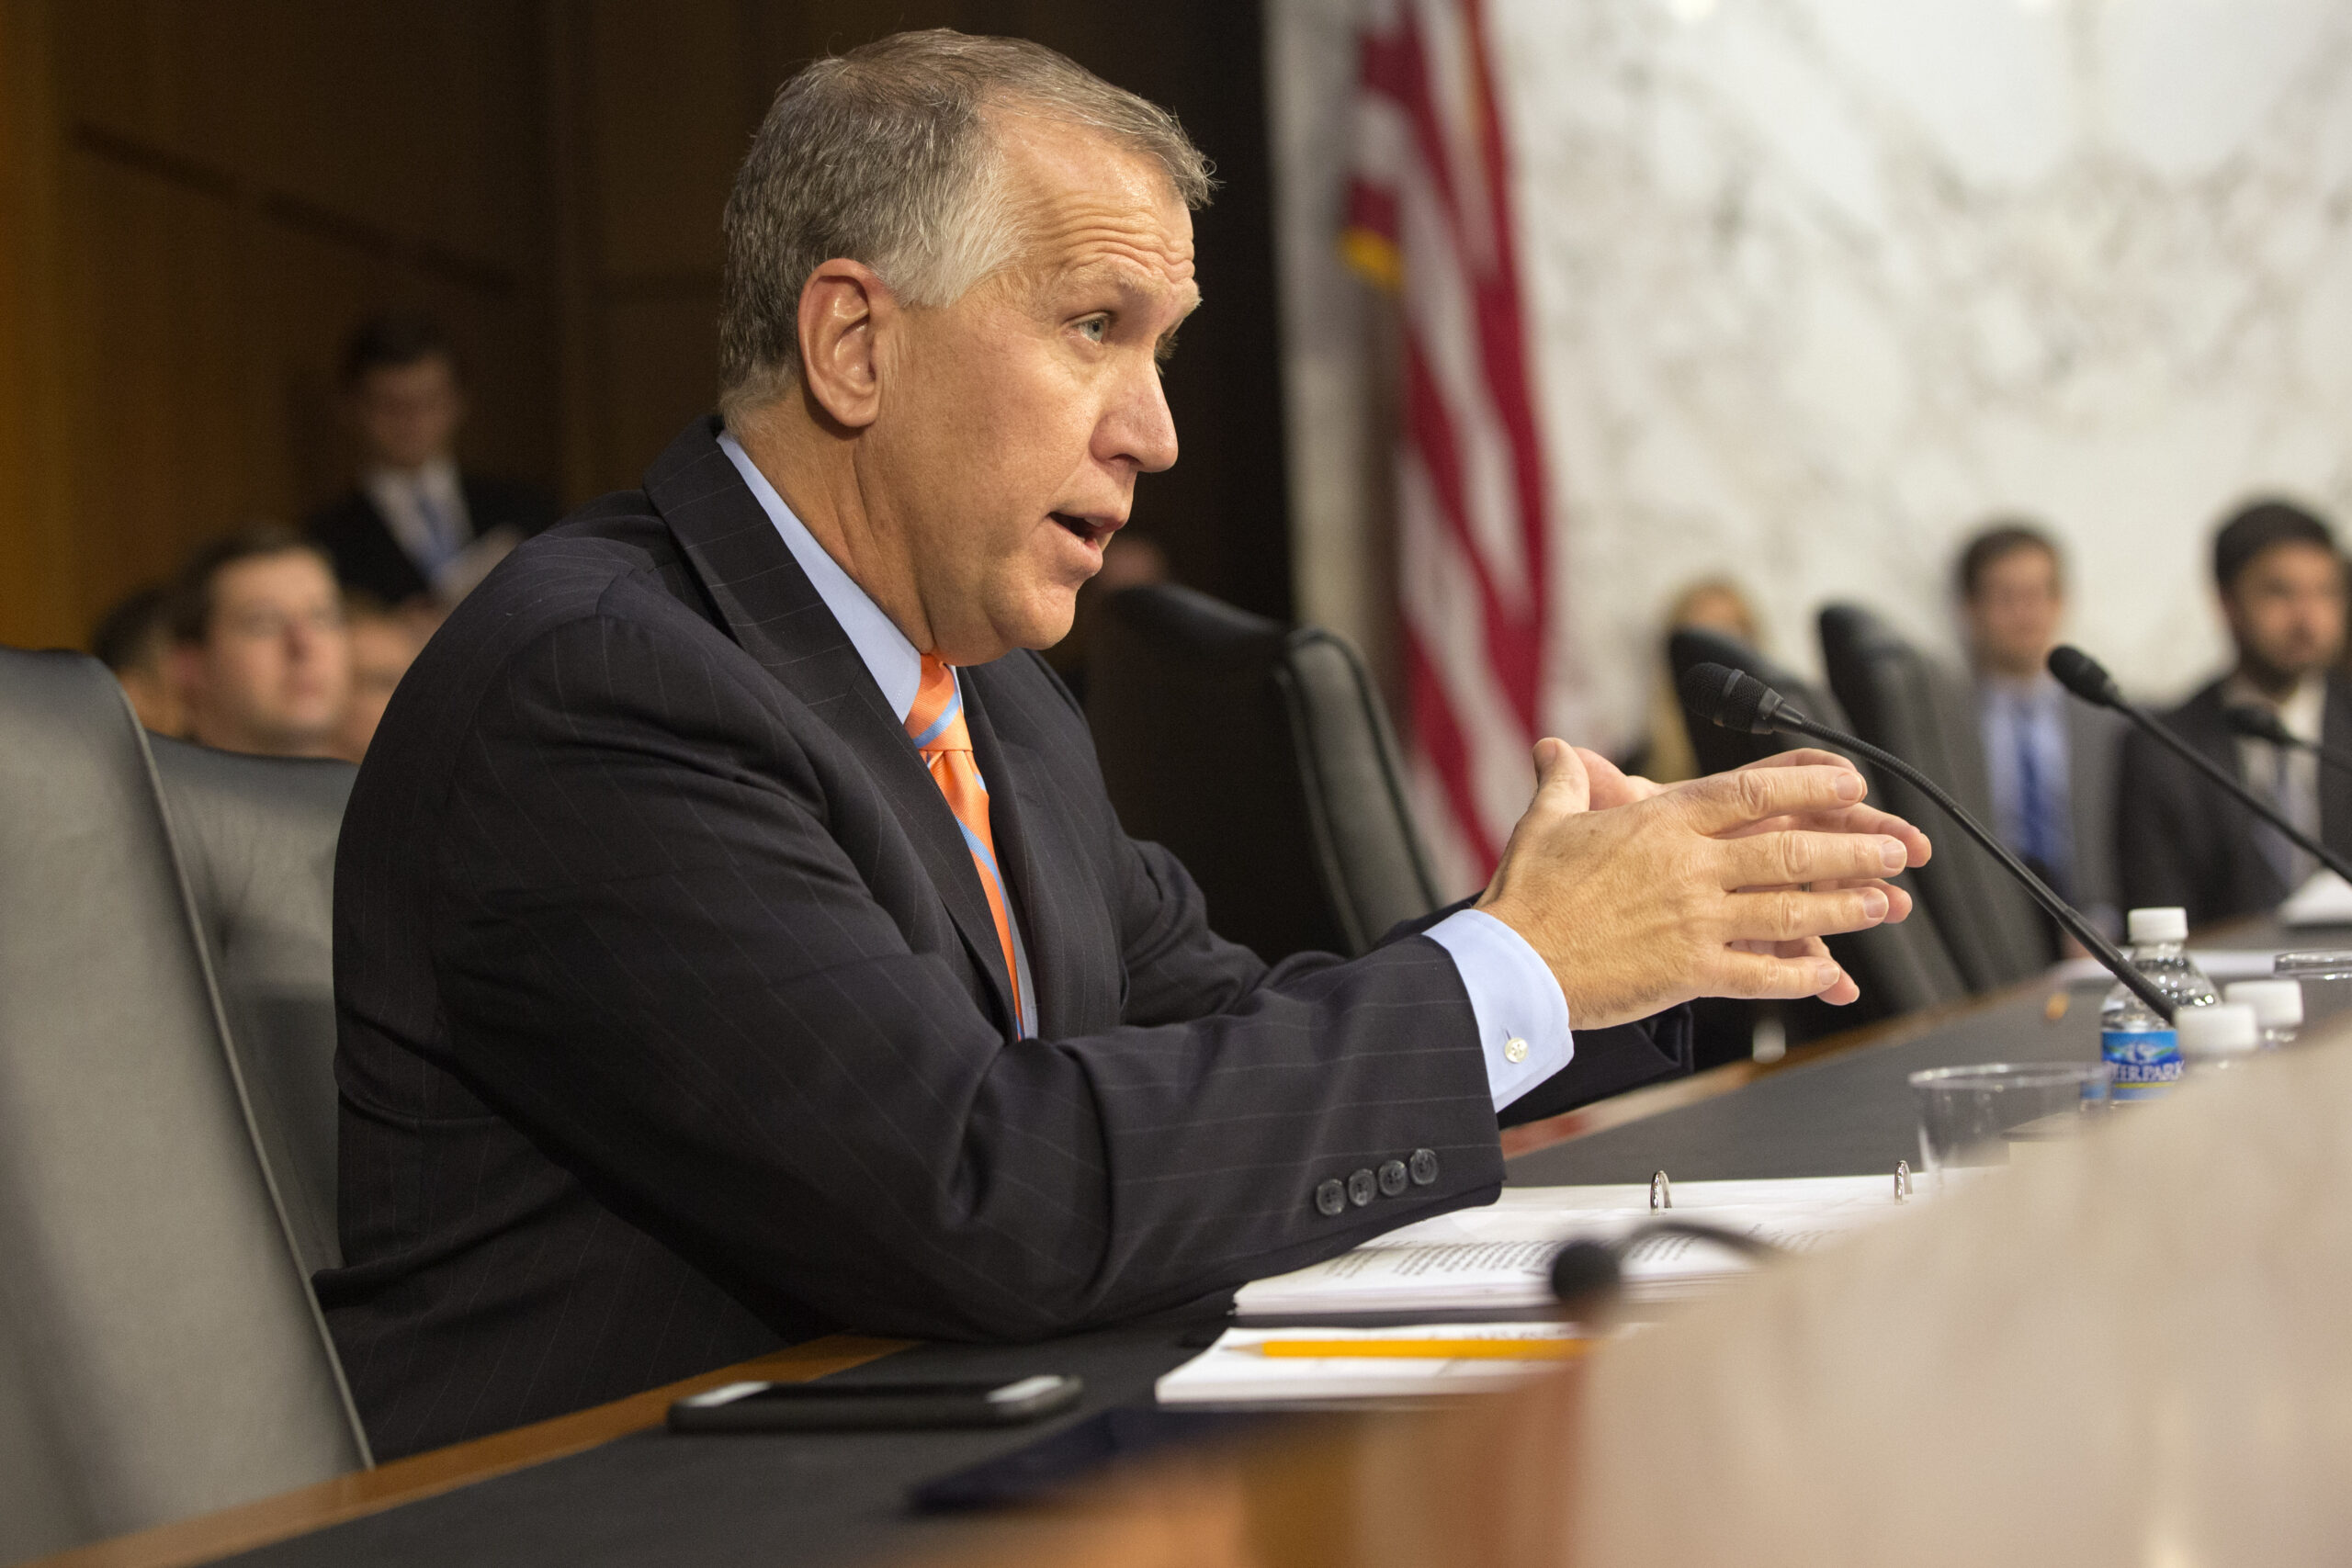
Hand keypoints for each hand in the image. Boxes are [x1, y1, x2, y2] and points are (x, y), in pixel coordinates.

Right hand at [1476, 740, 1929, 1028]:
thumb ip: (1564, 781)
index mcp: (1662, 822)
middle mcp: (1690, 868)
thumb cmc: (1526, 894)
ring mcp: (1696, 921)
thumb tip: (1554, 749)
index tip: (1851, 783)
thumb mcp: (1545, 822)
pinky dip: (1803, 975)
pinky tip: (1832, 975)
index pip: (1753, 791)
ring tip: (1886, 903)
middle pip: (1791, 849)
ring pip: (1791, 911)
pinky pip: (1763, 975)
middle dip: (1854, 848)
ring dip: (1846, 907)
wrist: (1513, 962)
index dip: (1811, 783)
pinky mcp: (1690, 972)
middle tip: (1898, 850)